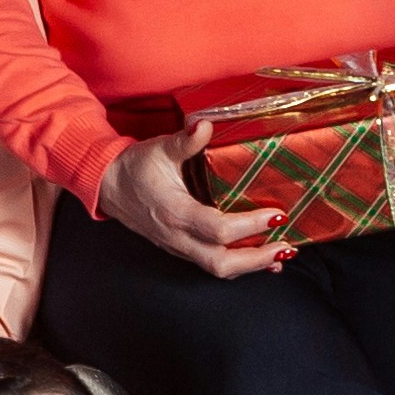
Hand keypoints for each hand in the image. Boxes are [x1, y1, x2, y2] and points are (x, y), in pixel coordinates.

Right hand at [100, 129, 289, 279]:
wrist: (107, 186)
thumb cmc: (134, 167)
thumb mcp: (159, 148)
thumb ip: (185, 140)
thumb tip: (205, 124)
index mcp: (175, 212)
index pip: (218, 229)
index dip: (250, 226)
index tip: (277, 215)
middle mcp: (177, 237)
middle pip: (222, 263)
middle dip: (257, 258)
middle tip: (287, 244)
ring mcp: (179, 246)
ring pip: (218, 269)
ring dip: (252, 265)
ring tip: (281, 254)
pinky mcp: (181, 248)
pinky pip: (212, 264)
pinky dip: (239, 265)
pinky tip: (261, 260)